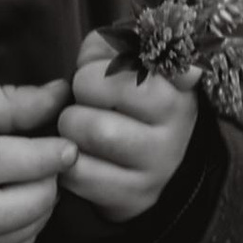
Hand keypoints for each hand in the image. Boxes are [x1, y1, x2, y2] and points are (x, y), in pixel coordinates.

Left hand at [57, 30, 197, 221]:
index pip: (133, 57)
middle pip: (99, 88)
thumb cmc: (122, 105)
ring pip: (92, 131)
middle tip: (85, 103)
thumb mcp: (121, 64)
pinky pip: (79, 173)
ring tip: (79, 130)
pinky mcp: (135, 196)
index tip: (104, 75)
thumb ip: (109, 46)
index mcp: (176, 85)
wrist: (141, 167)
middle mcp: (177, 125)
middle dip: (79, 93)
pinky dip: (65, 164)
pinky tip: (78, 157)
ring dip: (69, 128)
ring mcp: (159, 164)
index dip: (100, 65)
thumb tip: (103, 54)